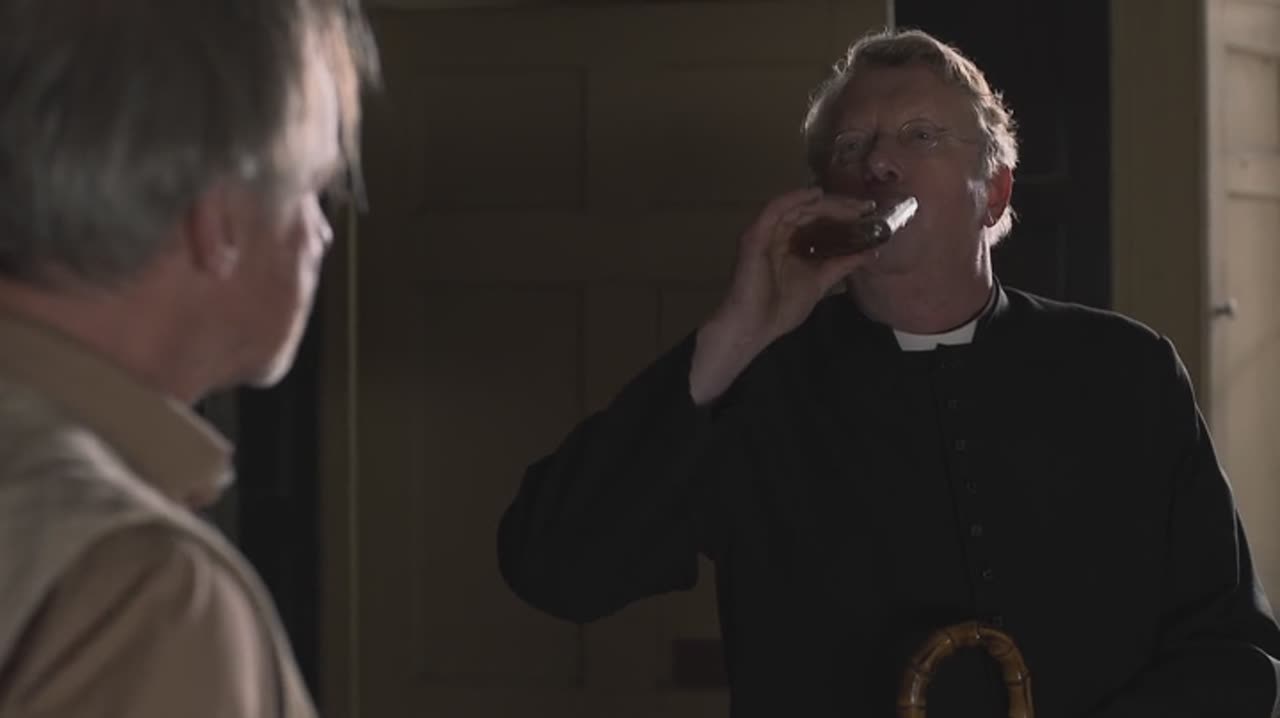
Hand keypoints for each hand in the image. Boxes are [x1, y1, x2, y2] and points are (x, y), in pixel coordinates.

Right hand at [689, 188, 878, 404]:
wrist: (754, 328)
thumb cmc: (780, 309)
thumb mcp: (819, 282)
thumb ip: (841, 265)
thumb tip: (869, 253)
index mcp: (790, 244)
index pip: (816, 220)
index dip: (841, 214)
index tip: (867, 213)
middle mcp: (776, 234)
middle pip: (809, 211)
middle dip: (838, 206)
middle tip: (864, 206)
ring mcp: (764, 233)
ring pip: (796, 207)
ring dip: (824, 203)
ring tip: (850, 204)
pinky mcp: (755, 236)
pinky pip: (775, 210)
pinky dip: (795, 199)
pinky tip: (816, 195)